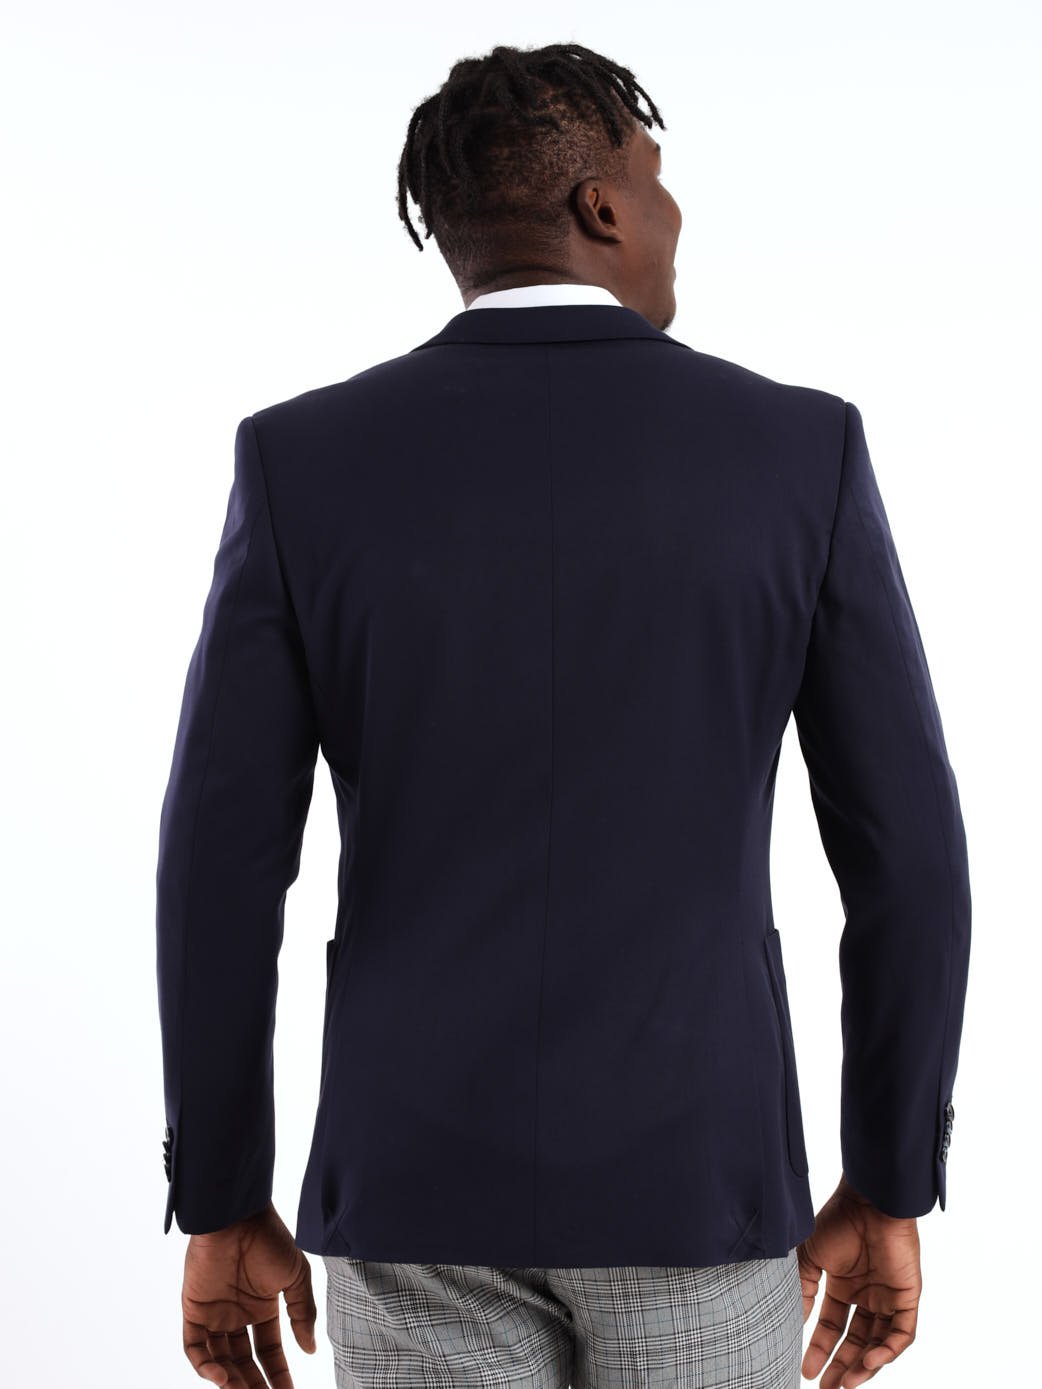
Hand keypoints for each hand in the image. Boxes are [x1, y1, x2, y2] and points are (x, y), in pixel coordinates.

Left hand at [181, 1200, 317, 1386]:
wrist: (239, 1216)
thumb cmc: (270, 1238)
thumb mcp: (296, 1276)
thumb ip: (302, 1312)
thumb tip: (309, 1350)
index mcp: (262, 1307)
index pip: (268, 1351)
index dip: (278, 1374)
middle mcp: (237, 1315)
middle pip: (244, 1362)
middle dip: (254, 1385)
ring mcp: (214, 1314)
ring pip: (220, 1360)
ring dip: (231, 1381)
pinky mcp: (193, 1310)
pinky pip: (194, 1348)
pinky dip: (205, 1366)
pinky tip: (223, 1378)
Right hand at [797, 1175, 921, 1386]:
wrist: (866, 1201)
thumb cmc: (837, 1220)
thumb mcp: (809, 1257)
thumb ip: (802, 1288)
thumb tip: (793, 1321)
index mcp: (843, 1284)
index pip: (832, 1326)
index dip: (820, 1349)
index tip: (805, 1370)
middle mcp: (866, 1294)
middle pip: (855, 1342)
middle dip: (841, 1367)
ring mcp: (888, 1297)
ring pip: (879, 1344)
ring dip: (864, 1367)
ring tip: (845, 1385)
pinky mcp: (907, 1297)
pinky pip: (902, 1334)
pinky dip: (888, 1352)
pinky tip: (868, 1362)